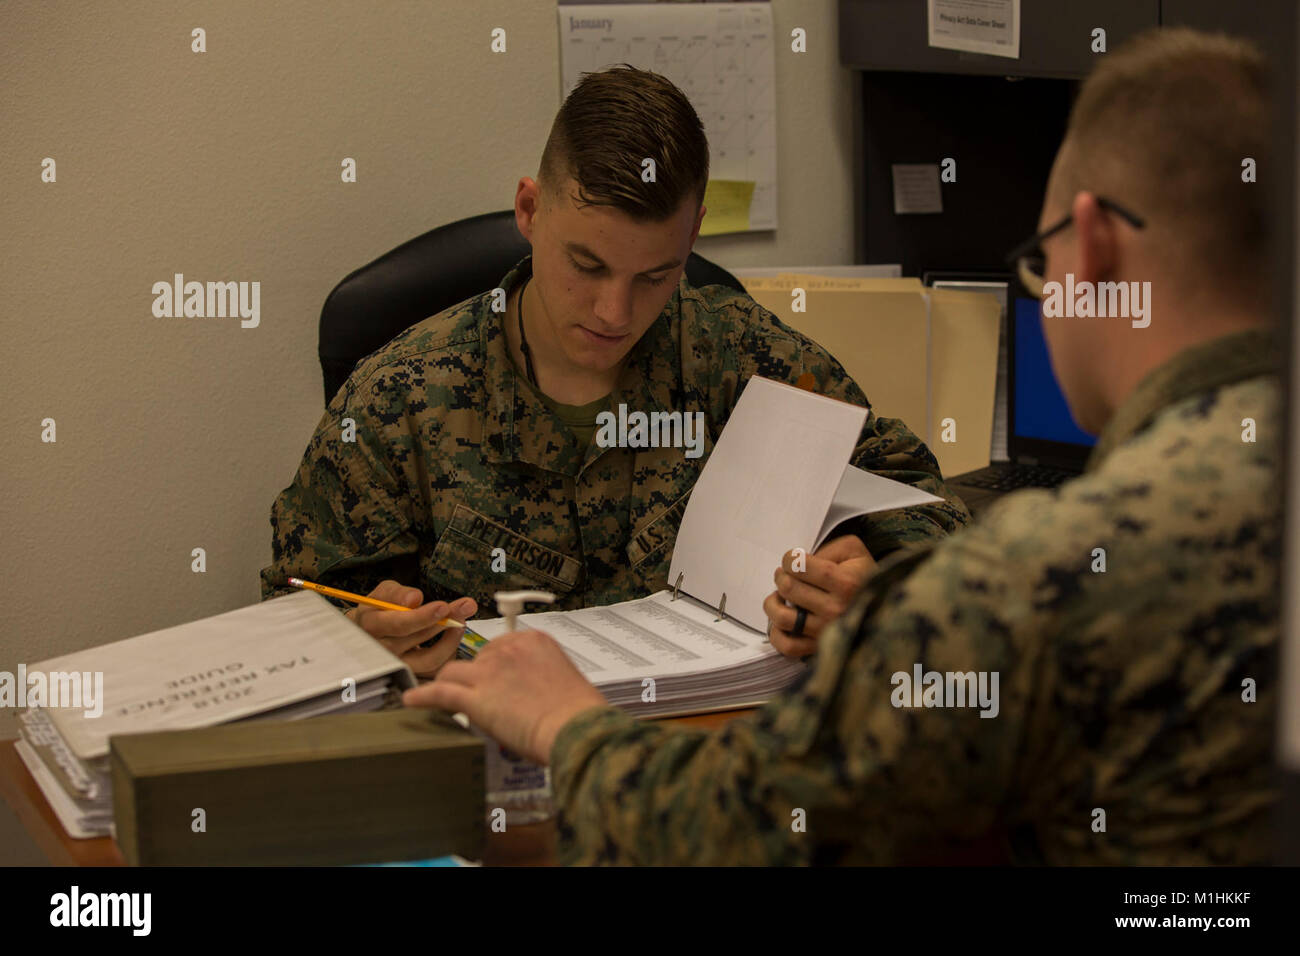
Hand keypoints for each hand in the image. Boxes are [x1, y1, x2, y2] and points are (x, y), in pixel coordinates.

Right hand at [344, 580, 476, 677]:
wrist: (368, 633)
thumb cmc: (378, 610)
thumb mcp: (382, 594)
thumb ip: (397, 593)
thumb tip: (414, 599)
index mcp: (371, 626)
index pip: (399, 625)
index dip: (423, 617)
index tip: (444, 606)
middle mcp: (383, 650)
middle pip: (417, 640)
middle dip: (444, 622)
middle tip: (465, 607)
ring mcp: (397, 665)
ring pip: (429, 660)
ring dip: (450, 641)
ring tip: (461, 622)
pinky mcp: (412, 674)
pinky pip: (435, 669)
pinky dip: (449, 653)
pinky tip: (454, 636)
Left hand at [402, 629, 608, 765]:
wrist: (575, 728)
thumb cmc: (577, 712)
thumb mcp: (563, 679)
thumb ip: (540, 676)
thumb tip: (527, 692)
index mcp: (533, 641)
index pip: (501, 647)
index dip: (495, 666)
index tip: (495, 678)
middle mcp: (508, 650)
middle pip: (476, 659)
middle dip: (476, 678)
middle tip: (481, 697)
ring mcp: (489, 672)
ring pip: (453, 673)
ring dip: (448, 685)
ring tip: (440, 696)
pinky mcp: (475, 697)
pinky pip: (439, 693)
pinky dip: (422, 696)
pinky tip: (411, 700)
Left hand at [762, 535, 876, 657]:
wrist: (883, 606)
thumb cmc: (862, 576)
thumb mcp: (854, 550)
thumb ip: (828, 548)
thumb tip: (800, 563)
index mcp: (846, 583)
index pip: (800, 567)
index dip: (789, 559)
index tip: (792, 560)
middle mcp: (836, 609)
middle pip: (789, 588)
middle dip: (781, 576)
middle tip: (785, 575)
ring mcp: (826, 631)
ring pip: (782, 617)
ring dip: (773, 603)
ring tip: (779, 596)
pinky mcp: (818, 648)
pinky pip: (787, 646)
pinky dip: (776, 633)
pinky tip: (782, 619)